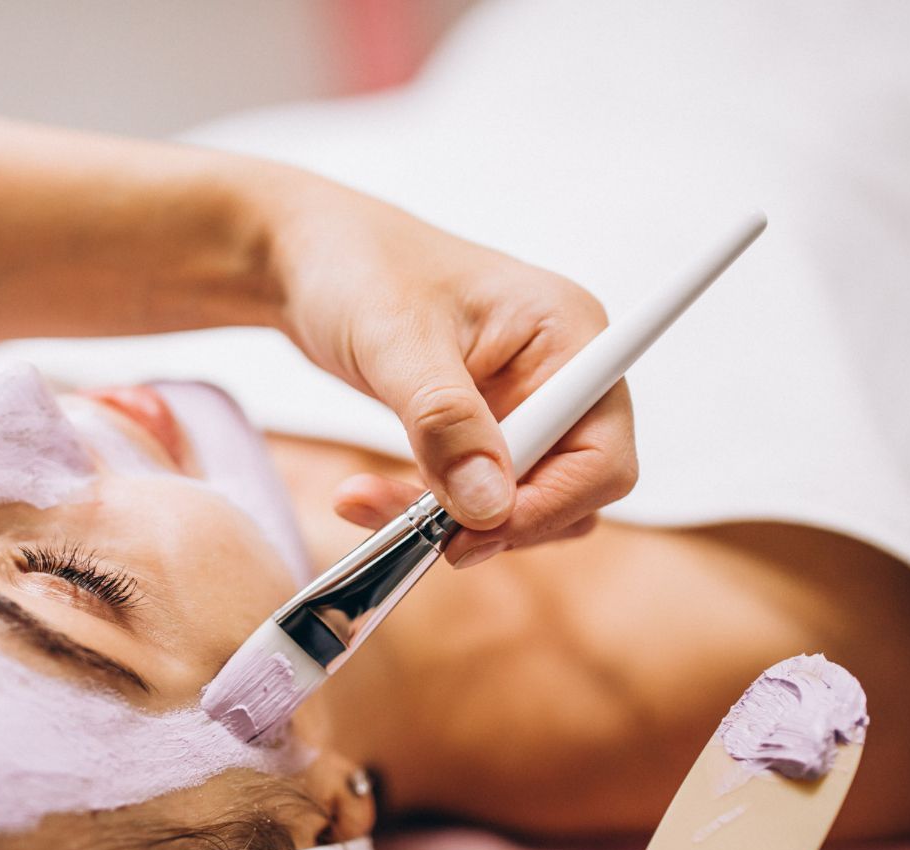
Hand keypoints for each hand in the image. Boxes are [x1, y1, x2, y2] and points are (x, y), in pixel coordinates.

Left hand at [267, 177, 636, 566]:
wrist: (307, 257)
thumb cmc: (359, 267)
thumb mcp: (397, 340)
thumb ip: (445, 422)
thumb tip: (490, 505)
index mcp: (569, 334)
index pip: (602, 455)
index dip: (548, 506)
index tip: (472, 531)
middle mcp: (561, 374)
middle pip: (571, 493)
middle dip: (494, 520)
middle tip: (416, 533)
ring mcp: (523, 405)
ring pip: (520, 504)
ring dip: (452, 522)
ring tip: (365, 502)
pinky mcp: (483, 429)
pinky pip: (478, 496)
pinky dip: (429, 510)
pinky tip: (366, 496)